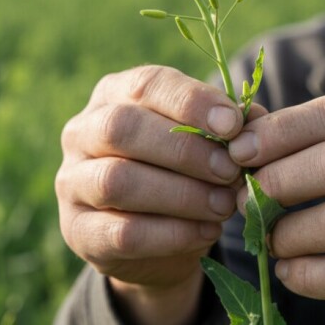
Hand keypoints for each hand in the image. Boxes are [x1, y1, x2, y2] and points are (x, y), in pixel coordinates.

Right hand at [56, 66, 243, 324]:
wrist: (155, 240)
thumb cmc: (183, 173)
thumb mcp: (204, 142)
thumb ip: (228, 127)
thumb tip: (252, 119)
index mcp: (114, 94)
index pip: (146, 84)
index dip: (191, 102)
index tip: (233, 125)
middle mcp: (82, 131)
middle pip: (122, 128)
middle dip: (184, 150)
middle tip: (230, 172)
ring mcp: (72, 181)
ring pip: (117, 181)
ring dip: (180, 195)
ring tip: (224, 206)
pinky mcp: (77, 230)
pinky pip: (121, 232)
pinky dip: (170, 234)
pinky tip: (205, 233)